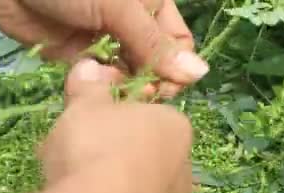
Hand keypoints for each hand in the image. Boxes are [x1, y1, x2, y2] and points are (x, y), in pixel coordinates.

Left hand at [0, 0, 208, 96]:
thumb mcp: (118, 7)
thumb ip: (154, 43)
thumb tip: (200, 74)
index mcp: (153, 5)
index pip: (179, 45)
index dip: (176, 69)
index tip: (164, 87)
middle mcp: (134, 25)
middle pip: (158, 64)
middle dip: (152, 81)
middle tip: (139, 93)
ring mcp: (108, 43)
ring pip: (132, 76)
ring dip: (128, 88)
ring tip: (117, 92)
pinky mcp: (83, 59)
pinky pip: (104, 81)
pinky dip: (104, 89)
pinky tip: (99, 91)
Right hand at [39, 57, 192, 192]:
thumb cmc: (96, 148)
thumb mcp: (85, 106)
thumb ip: (89, 87)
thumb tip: (89, 67)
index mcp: (176, 127)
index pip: (148, 115)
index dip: (115, 117)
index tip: (87, 123)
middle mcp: (184, 169)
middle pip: (143, 154)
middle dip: (109, 153)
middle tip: (73, 156)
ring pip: (135, 190)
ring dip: (106, 188)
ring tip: (68, 190)